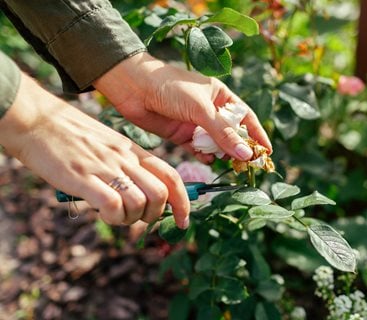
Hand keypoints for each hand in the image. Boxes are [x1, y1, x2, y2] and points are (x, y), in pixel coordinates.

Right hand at [0, 73, 189, 227]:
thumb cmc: (70, 133)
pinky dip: (112, 217)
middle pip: (160, 194)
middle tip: (138, 218)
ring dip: (131, 219)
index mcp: (132, 150)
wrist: (37, 119)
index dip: (183, 202)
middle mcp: (124, 158)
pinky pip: (113, 205)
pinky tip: (102, 213)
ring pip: (140, 203)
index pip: (170, 176)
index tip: (182, 220)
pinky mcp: (83, 177)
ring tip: (115, 215)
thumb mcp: (107, 144)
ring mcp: (105, 167)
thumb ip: (123, 165)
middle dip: (155, 215)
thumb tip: (135, 194)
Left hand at [94, 52, 271, 162]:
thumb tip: (246, 153)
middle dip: (240, 148)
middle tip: (249, 164)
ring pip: (215, 143)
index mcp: (220, 96)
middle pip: (231, 133)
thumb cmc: (171, 88)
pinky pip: (198, 149)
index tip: (267, 152)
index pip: (245, 117)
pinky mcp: (181, 135)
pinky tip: (208, 159)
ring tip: (230, 164)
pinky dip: (204, 155)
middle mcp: (210, 111)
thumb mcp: (202, 109)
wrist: (135, 88)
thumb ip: (223, 132)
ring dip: (222, 153)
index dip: (257, 134)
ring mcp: (195, 124)